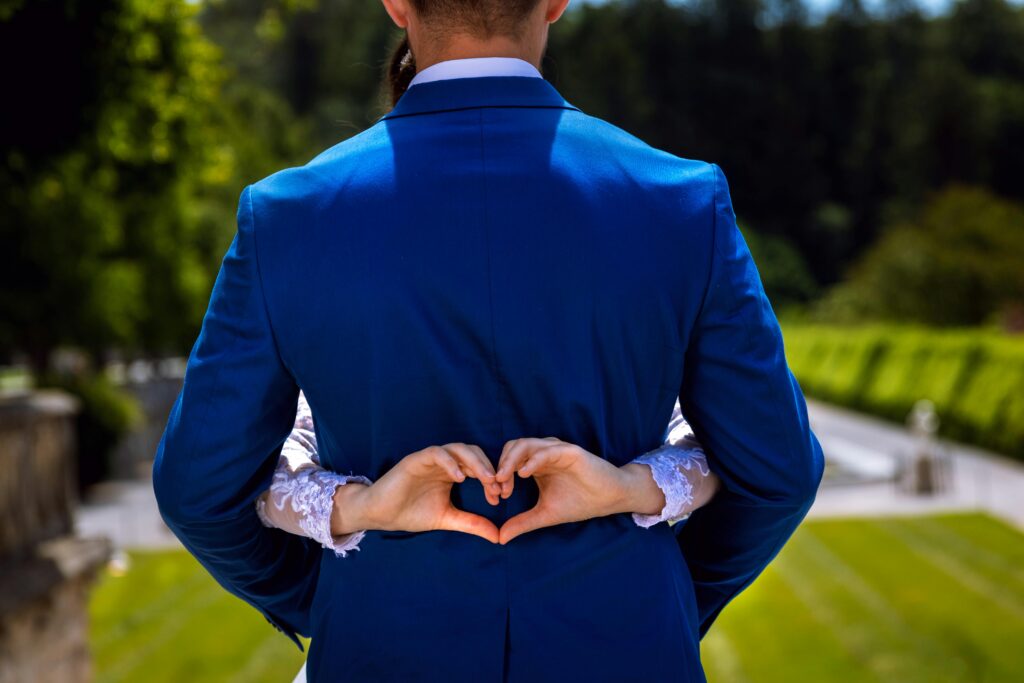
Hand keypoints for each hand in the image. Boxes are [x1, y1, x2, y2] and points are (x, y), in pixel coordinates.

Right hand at [333, 443, 504, 543]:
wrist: (381, 515)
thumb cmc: (411, 513)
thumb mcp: (448, 519)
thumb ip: (472, 523)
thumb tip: (498, 536)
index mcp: (453, 472)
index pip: (479, 467)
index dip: (492, 479)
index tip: (499, 497)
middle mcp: (444, 462)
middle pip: (473, 453)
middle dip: (489, 468)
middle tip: (497, 487)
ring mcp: (430, 459)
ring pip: (458, 449)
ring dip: (475, 462)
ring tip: (486, 479)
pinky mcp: (416, 460)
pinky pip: (437, 453)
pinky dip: (450, 462)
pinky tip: (459, 478)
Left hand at [494, 437, 660, 544]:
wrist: (610, 499)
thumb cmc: (580, 502)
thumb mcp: (545, 514)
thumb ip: (523, 522)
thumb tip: (500, 538)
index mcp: (536, 464)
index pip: (508, 460)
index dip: (499, 475)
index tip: (496, 496)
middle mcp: (544, 453)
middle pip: (513, 447)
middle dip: (501, 465)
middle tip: (496, 486)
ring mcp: (556, 450)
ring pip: (526, 444)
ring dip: (511, 460)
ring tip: (504, 479)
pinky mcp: (570, 451)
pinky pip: (547, 450)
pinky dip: (533, 460)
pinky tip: (524, 474)